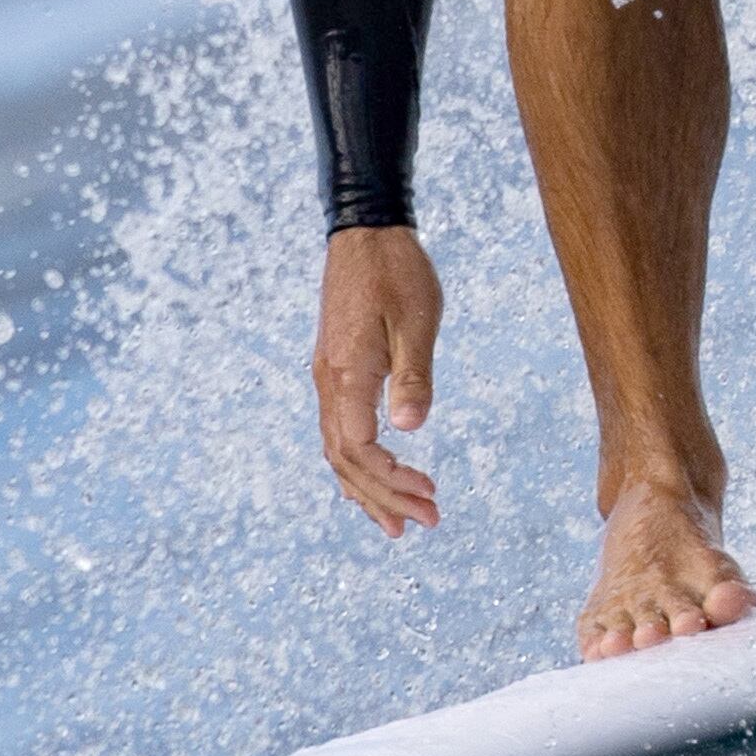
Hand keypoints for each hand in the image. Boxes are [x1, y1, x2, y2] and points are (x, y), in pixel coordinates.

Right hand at [313, 225, 443, 535]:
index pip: (359, 448)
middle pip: (345, 461)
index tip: (428, 494)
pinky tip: (377, 480)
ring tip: (400, 522)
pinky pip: (338, 432)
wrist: (366, 233)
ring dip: (369, 489)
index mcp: (348, 374)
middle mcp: (329, 383)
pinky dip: (357, 465)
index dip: (391, 479)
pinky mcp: (334, 371)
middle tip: (426, 521)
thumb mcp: (418, 320)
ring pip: (338, 451)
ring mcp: (327, 378)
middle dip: (384, 497)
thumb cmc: (397, 272)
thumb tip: (411, 428)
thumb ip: (413, 375)